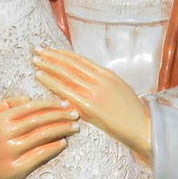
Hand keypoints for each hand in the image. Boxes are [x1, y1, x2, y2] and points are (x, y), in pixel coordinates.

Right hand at [0, 97, 79, 178]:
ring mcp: (9, 152)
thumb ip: (7, 104)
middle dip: (61, 116)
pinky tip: (63, 142)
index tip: (66, 103)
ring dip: (61, 130)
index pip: (31, 108)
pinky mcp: (14, 170)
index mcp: (0, 120)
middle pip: (39, 121)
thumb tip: (29, 99)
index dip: (51, 105)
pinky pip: (38, 156)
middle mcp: (4, 134)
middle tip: (75, 114)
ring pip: (41, 136)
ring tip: (74, 127)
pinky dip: (53, 148)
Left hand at [33, 48, 151, 162]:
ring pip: (66, 73)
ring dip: (48, 65)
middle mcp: (100, 79)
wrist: (142, 128)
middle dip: (52, 55)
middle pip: (71, 63)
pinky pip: (65, 91)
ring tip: (35, 60)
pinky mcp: (89, 106)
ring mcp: (95, 92)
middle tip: (37, 50)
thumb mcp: (120, 91)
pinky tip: (39, 76)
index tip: (51, 49)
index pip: (80, 60)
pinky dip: (50, 81)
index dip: (63, 53)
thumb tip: (88, 79)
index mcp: (108, 74)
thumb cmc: (132, 113)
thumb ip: (104, 83)